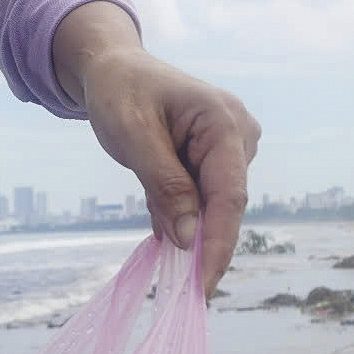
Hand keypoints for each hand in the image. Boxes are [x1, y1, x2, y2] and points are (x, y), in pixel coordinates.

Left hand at [76, 47, 260, 294]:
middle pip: (224, 203)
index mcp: (223, 121)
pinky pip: (202, 195)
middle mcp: (239, 133)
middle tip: (175, 278)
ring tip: (151, 198)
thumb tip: (189, 239)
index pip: (229, 194)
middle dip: (199, 238)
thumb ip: (164, 186)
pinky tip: (160, 210)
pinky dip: (179, 210)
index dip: (218, 244)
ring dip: (183, 218)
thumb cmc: (119, 91)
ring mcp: (233, 145)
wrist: (114, 67)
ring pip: (212, 203)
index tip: (203, 286)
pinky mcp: (218, 157)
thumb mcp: (132, 135)